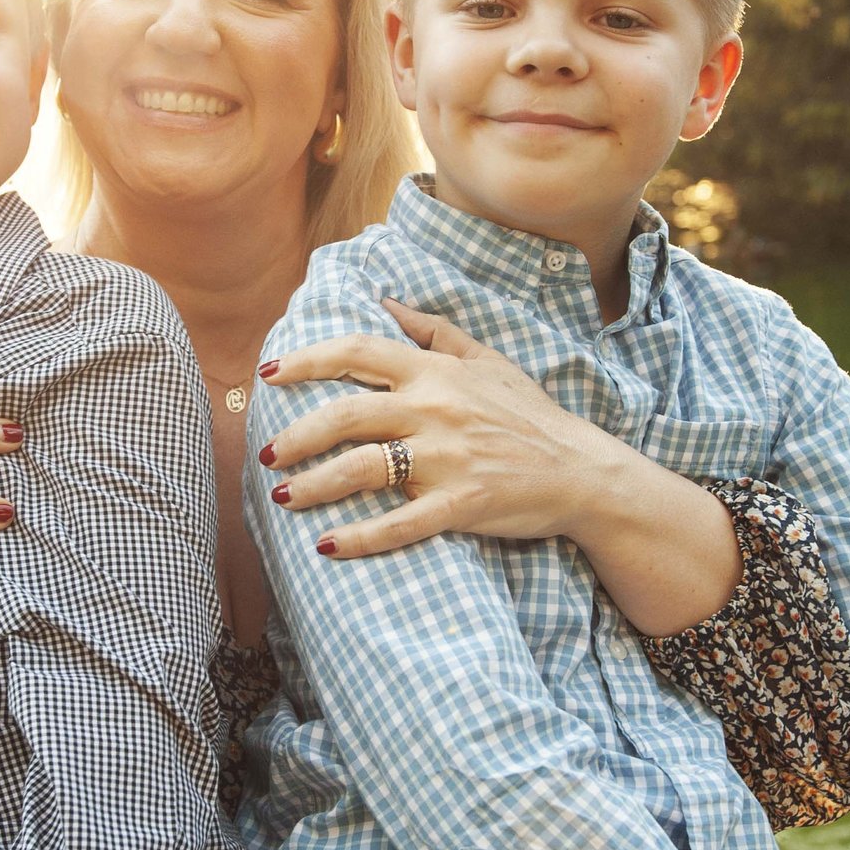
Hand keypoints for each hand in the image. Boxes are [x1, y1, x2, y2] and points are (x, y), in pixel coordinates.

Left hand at [257, 297, 636, 557]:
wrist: (582, 471)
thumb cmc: (531, 415)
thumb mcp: (488, 360)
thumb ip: (434, 331)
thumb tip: (387, 302)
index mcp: (435, 373)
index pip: (356, 353)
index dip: (305, 360)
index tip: (268, 374)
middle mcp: (434, 410)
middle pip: (345, 415)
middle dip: (295, 435)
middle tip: (267, 454)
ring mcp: (447, 459)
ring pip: (361, 469)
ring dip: (313, 486)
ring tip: (283, 497)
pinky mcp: (460, 504)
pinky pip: (399, 523)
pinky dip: (359, 538)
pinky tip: (327, 546)